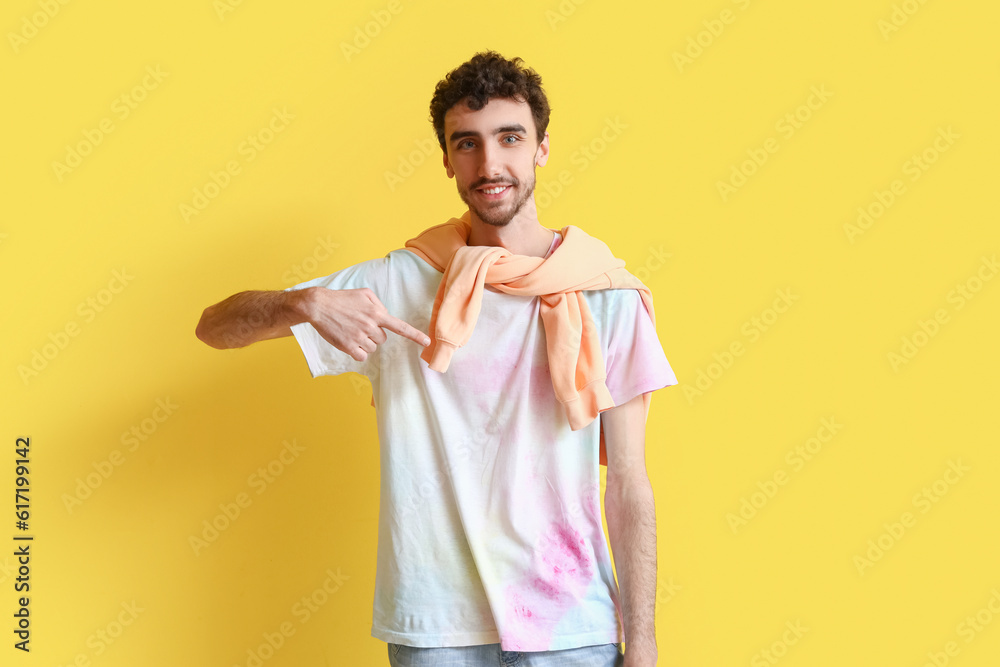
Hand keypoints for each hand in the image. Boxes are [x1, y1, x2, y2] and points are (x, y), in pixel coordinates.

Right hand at [301, 287, 429, 361]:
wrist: (318, 305)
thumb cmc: (342, 298)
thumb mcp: (364, 294)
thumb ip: (379, 305)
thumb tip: (386, 317)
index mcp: (376, 313)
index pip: (400, 326)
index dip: (415, 335)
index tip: (427, 342)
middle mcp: (370, 326)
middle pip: (382, 340)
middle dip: (374, 335)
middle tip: (360, 325)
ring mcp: (359, 337)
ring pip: (372, 348)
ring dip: (365, 343)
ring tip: (352, 331)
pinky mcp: (348, 346)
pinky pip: (361, 356)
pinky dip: (357, 352)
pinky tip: (349, 341)